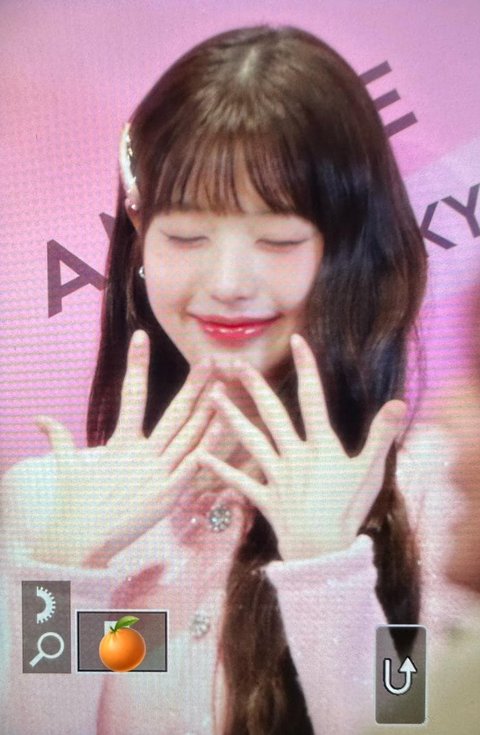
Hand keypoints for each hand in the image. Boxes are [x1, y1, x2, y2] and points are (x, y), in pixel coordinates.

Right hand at [32, 330, 220, 567]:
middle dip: (194, 384)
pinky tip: (225, 427)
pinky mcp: (170, 494)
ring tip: (223, 386)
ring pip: (191, 436)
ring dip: (209, 410)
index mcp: (119, 443)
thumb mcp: (66, 467)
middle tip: (209, 360)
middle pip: (175, 413)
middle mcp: (142, 454)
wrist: (81, 542)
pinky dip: (211, 445)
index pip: (130, 394)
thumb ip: (60, 438)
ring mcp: (159, 474)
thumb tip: (39, 419)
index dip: (137, 364)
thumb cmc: (74, 504)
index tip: (142, 337)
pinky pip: (195, 466)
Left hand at [196, 334, 405, 560]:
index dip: (307, 368)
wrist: (325, 551)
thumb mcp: (370, 471)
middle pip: (273, 415)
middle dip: (256, 388)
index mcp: (320, 446)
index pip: (313, 399)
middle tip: (236, 365)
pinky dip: (220, 470)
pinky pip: (239, 482)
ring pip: (251, 441)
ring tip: (212, 397)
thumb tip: (399, 403)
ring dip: (231, 418)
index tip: (297, 341)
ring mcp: (277, 476)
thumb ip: (381, 436)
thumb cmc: (350, 510)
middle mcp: (294, 455)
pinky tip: (201, 456)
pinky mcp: (265, 498)